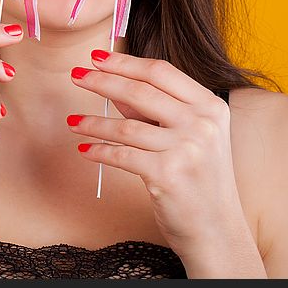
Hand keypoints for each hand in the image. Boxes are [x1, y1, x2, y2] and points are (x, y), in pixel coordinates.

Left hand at [66, 49, 249, 261]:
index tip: (96, 58)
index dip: (125, 62)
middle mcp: (202, 124)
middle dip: (102, 81)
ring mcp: (187, 149)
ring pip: (126, 126)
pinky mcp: (168, 174)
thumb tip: (112, 83)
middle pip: (141, 91)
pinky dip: (99, 151)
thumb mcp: (185, 136)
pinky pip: (121, 155)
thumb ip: (151, 109)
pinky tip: (85, 150)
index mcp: (210, 107)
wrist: (216, 230)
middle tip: (76, 76)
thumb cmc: (197, 180)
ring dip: (93, 123)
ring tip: (72, 121)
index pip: (161, 72)